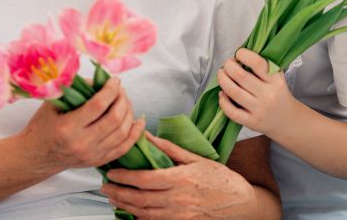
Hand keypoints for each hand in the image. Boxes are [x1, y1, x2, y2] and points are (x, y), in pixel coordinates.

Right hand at [19, 77, 145, 174]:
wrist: (37, 155)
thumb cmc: (42, 125)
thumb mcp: (52, 103)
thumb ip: (75, 90)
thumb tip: (99, 80)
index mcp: (68, 127)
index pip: (98, 105)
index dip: (110, 90)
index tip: (114, 80)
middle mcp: (83, 143)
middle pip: (114, 119)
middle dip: (122, 100)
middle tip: (120, 89)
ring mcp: (92, 155)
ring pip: (122, 133)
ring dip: (129, 113)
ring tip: (125, 100)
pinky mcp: (98, 161)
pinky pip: (123, 148)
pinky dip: (134, 133)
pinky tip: (138, 121)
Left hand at [103, 132, 254, 218]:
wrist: (242, 203)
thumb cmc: (219, 178)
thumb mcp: (195, 158)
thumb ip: (168, 148)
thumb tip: (145, 135)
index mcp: (180, 179)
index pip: (144, 179)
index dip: (124, 177)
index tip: (111, 172)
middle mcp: (179, 200)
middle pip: (140, 199)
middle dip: (118, 193)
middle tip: (104, 187)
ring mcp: (181, 216)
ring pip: (145, 214)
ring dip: (125, 207)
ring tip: (112, 198)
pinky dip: (140, 219)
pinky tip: (130, 212)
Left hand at [216, 48, 296, 137]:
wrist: (289, 121)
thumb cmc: (278, 94)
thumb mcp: (276, 78)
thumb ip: (261, 66)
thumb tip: (238, 55)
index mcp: (276, 81)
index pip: (257, 63)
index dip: (243, 54)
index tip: (239, 54)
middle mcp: (269, 95)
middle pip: (240, 76)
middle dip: (228, 66)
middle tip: (227, 65)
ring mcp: (260, 110)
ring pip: (233, 91)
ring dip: (222, 80)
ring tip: (221, 74)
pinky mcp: (252, 122)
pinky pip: (231, 111)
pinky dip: (222, 100)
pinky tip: (222, 94)